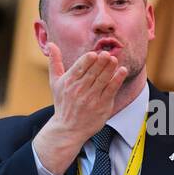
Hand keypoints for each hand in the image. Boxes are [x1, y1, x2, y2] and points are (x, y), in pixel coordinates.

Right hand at [32, 43, 128, 174]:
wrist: (68, 129)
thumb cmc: (63, 103)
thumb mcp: (55, 83)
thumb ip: (54, 62)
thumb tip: (51, 44)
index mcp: (68, 82)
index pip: (79, 68)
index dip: (87, 61)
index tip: (94, 54)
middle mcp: (79, 90)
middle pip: (92, 73)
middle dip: (100, 63)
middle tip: (107, 54)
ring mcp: (91, 98)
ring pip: (102, 80)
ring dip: (109, 69)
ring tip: (114, 59)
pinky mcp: (102, 105)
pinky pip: (110, 90)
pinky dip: (117, 80)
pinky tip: (122, 71)